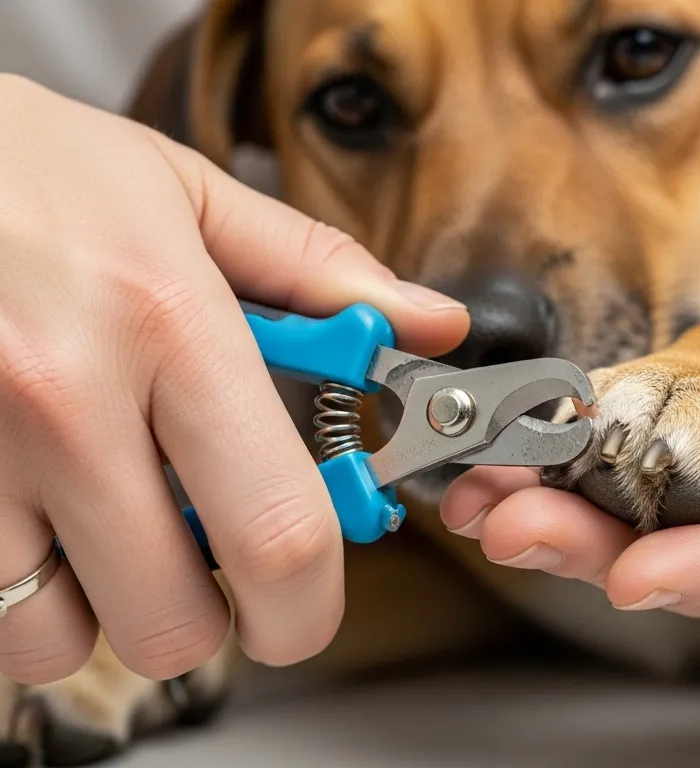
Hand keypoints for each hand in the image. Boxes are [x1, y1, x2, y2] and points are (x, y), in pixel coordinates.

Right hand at [0, 76, 467, 683]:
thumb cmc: (29, 167)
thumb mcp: (185, 192)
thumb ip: (320, 270)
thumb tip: (430, 325)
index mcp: (170, 323)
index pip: (277, 530)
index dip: (308, 606)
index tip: (306, 603)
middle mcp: (63, 399)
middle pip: (172, 624)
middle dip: (210, 618)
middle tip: (207, 564)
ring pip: (60, 639)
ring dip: (102, 609)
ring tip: (107, 528)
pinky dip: (21, 590)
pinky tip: (36, 516)